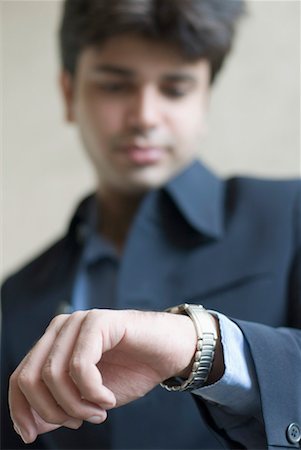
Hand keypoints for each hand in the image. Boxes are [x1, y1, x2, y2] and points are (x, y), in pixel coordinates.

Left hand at [9, 309, 196, 443]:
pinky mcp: (98, 321)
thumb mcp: (88, 398)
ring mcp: (78, 322)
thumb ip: (58, 407)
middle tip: (80, 421)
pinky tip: (109, 398)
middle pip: (30, 377)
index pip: (20, 377)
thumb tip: (28, 426)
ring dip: (76, 405)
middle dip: (51, 410)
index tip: (30, 436)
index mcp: (54, 344)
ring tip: (99, 411)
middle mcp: (60, 328)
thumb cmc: (131, 371)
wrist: (168, 353)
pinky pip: (80, 366)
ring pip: (53, 374)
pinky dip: (93, 391)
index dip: (20, 410)